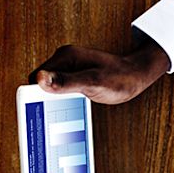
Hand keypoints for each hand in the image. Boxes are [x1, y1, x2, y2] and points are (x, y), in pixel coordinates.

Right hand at [31, 39, 169, 104]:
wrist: (139, 76)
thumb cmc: (121, 78)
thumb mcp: (94, 82)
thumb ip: (66, 81)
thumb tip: (40, 79)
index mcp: (66, 57)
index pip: (37, 76)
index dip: (34, 93)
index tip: (37, 109)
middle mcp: (64, 59)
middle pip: (42, 82)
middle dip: (42, 98)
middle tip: (49, 115)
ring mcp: (69, 67)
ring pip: (50, 86)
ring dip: (52, 99)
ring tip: (58, 113)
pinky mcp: (75, 75)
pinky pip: (61, 87)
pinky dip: (61, 98)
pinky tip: (68, 106)